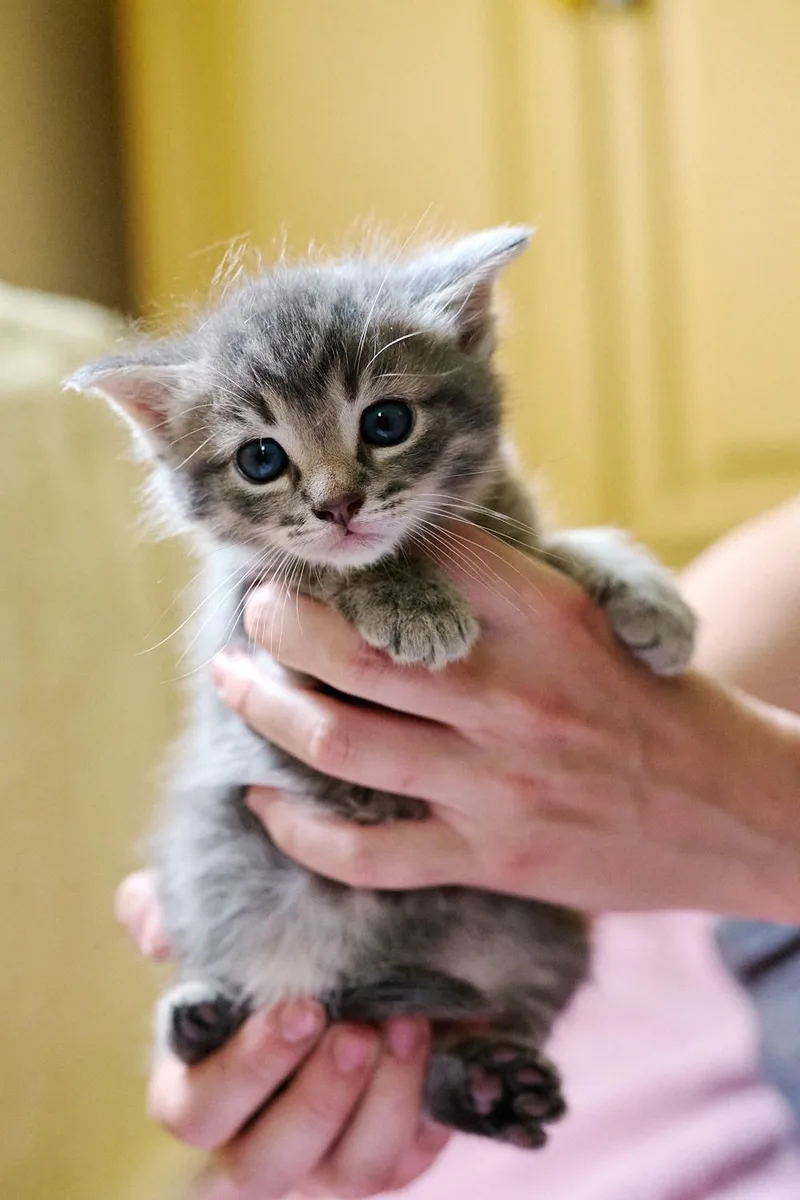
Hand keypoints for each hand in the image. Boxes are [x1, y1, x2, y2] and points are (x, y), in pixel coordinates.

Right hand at [116, 873, 448, 1198]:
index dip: (247, 1069)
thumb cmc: (263, 944)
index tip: (300, 1009)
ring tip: (405, 1024)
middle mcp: (254, 1144)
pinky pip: (404, 1158)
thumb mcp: (210, 919)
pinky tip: (429, 1041)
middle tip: (356, 1030)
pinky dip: (419, 1104)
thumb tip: (159, 934)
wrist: (354, 952)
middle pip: (266, 1165)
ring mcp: (322, 1164)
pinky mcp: (387, 1158)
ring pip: (348, 1173)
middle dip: (317, 1097)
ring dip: (381, 1099)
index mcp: (198, 1091)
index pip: (196, 1112)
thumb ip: (162, 911)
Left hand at [212, 526, 799, 920]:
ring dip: (264, 705)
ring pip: (340, 739)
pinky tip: (266, 803)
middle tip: (255, 609)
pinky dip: (301, 831)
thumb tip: (422, 558)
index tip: (324, 552)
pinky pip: (366, 854)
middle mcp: (511, 694)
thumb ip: (514, 587)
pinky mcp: (489, 857)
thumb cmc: (663, 706)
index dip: (363, 548)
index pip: (427, 557)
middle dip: (280, 620)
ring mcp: (494, 782)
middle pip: (354, 649)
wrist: (739, 811)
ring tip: (233, 678)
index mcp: (545, 617)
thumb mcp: (605, 617)